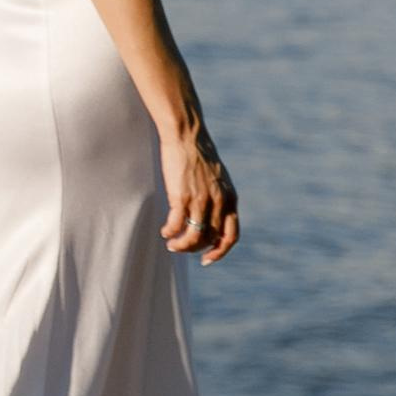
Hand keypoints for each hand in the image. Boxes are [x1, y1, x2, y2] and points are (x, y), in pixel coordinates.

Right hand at [160, 127, 239, 265]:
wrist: (187, 135)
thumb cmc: (199, 155)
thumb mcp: (218, 179)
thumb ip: (219, 198)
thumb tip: (211, 219)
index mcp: (230, 199)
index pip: (231, 236)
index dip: (220, 252)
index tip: (207, 260)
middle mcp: (218, 202)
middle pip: (210, 239)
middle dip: (194, 249)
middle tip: (181, 247)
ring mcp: (201, 200)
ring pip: (194, 237)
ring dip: (181, 246)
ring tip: (171, 244)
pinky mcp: (182, 196)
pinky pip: (177, 225)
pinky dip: (170, 232)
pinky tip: (164, 231)